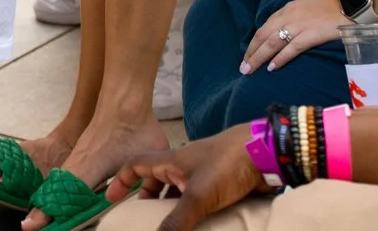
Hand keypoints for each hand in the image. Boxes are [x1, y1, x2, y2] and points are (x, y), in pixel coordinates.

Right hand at [114, 130, 265, 230]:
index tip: (110, 198)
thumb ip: (176, 221)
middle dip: (148, 198)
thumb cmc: (227, 164)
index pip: (136, 165)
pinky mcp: (223, 184)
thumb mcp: (198, 195)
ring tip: (170, 224)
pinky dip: (194, 210)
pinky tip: (198, 223)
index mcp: (171, 160)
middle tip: (144, 217)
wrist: (266, 153)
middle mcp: (185, 165)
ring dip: (172, 205)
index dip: (122, 181)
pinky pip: (201, 198)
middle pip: (157, 179)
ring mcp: (205, 174)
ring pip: (180, 190)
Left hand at [240, 0, 347, 75]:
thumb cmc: (333, 2)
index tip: (248, 53)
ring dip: (259, 58)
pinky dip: (279, 58)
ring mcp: (299, 25)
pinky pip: (291, 48)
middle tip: (243, 67)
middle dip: (251, 52)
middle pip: (264, 35)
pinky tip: (271, 68)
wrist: (351, 0)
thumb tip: (287, 26)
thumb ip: (295, 14)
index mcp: (288, 8)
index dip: (255, 41)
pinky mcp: (311, 35)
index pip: (265, 26)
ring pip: (272, 43)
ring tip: (250, 70)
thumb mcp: (308, 3)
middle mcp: (289, 16)